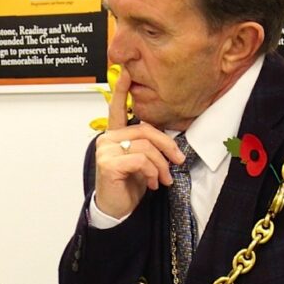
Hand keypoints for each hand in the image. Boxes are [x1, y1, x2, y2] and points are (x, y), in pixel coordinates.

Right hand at [94, 67, 184, 218]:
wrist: (117, 211)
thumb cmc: (128, 186)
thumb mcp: (142, 163)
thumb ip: (148, 146)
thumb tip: (170, 145)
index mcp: (114, 136)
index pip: (117, 109)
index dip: (121, 90)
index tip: (126, 72)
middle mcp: (106, 139)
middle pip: (145, 130)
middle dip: (167, 147)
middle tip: (178, 162)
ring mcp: (105, 150)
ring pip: (146, 146)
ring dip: (161, 166)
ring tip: (163, 180)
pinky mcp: (108, 164)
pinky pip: (140, 160)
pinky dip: (151, 173)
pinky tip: (151, 184)